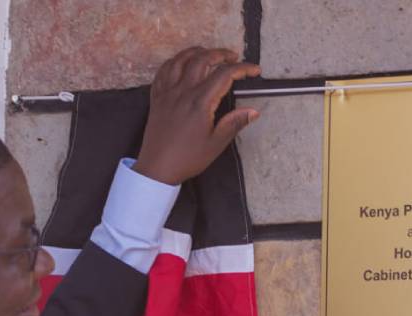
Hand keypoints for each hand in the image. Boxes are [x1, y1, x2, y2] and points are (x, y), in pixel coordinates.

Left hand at [133, 47, 260, 184]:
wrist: (158, 168)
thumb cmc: (187, 158)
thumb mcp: (216, 143)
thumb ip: (234, 123)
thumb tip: (253, 111)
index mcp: (200, 102)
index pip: (225, 75)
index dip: (243, 68)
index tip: (254, 71)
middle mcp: (183, 92)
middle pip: (202, 59)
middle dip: (221, 53)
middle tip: (233, 58)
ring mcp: (167, 93)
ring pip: (180, 60)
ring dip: (197, 52)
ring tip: (209, 54)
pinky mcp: (157, 98)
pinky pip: (164, 71)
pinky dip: (175, 61)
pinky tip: (182, 63)